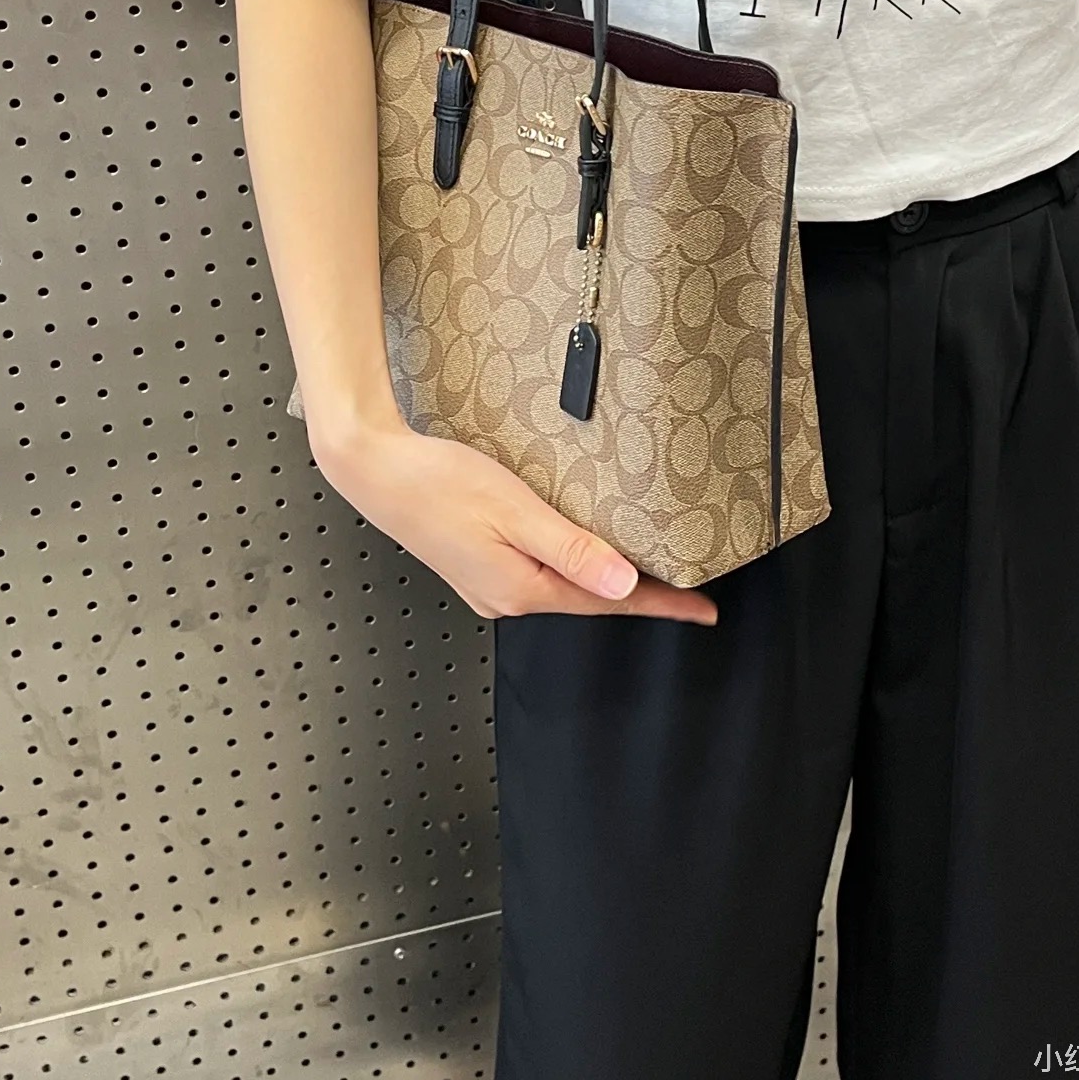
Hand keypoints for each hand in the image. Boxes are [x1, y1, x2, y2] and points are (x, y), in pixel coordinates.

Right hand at [311, 416, 719, 624]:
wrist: (374, 469)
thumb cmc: (438, 482)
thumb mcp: (516, 511)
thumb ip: (571, 550)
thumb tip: (622, 585)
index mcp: (522, 589)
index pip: (608, 602)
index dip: (661, 603)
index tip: (704, 610)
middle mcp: (506, 597)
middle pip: (589, 600)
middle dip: (638, 596)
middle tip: (686, 589)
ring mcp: (489, 585)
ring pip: (565, 588)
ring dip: (604, 581)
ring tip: (645, 572)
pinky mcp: (478, 565)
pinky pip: (540, 574)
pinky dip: (572, 568)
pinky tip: (582, 552)